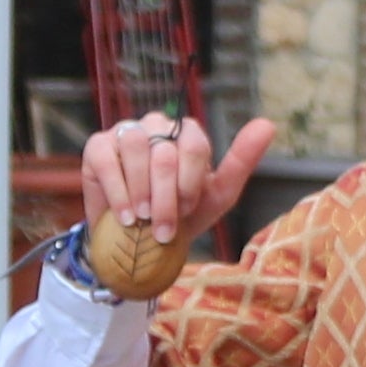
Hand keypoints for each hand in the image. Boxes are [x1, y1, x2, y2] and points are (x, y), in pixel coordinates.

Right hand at [82, 113, 271, 250]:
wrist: (140, 243)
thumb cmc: (181, 216)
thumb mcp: (216, 196)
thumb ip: (241, 162)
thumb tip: (267, 123)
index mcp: (187, 134)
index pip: (194, 143)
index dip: (190, 183)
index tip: (187, 210)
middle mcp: (158, 126)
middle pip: (165, 151)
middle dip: (166, 197)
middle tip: (164, 227)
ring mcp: (127, 133)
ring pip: (136, 147)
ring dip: (142, 191)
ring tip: (142, 220)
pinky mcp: (98, 146)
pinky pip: (107, 158)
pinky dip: (118, 191)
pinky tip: (125, 217)